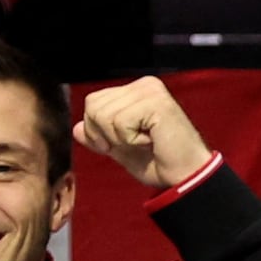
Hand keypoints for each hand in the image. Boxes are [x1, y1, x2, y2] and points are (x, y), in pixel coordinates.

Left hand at [75, 74, 211, 191]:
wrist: (184, 176)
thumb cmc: (157, 162)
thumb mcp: (119, 149)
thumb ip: (98, 136)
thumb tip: (75, 128)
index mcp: (135, 90)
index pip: (93, 102)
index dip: (97, 130)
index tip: (122, 143)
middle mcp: (144, 85)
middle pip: (93, 106)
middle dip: (105, 134)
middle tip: (134, 143)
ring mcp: (151, 91)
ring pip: (104, 115)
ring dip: (120, 138)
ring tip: (144, 141)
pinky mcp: (157, 103)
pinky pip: (119, 122)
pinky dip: (130, 140)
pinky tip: (151, 141)